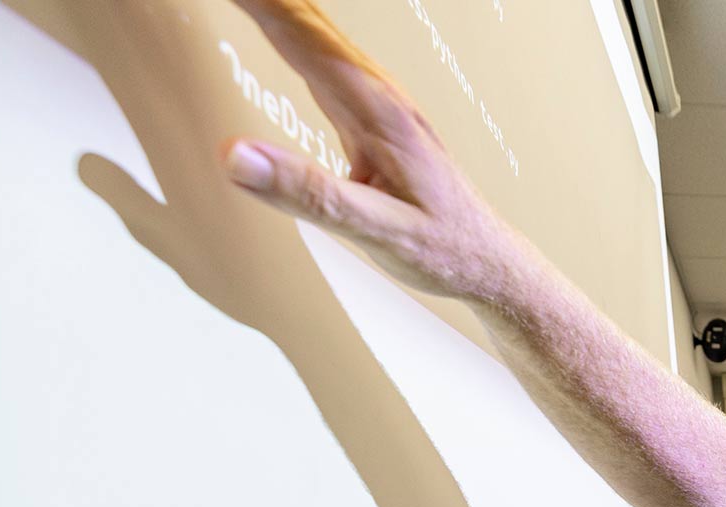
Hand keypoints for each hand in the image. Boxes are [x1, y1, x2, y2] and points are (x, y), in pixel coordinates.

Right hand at [222, 1, 530, 304]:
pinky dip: (291, 30)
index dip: (256, 2)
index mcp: (376, 110)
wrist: (491, 262)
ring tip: (242, 1)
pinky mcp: (376, 117)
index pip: (300, 35)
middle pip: (307, 21)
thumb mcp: (376, 231)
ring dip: (275, 7)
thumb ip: (307, 194)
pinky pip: (324, 57)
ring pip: (316, 34)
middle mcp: (380, 95)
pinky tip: (279, 28)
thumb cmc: (446, 249)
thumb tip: (234, 155)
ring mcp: (380, 103)